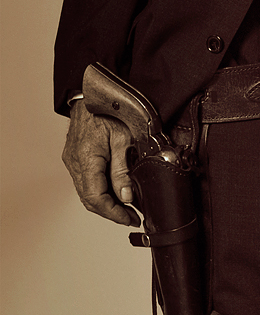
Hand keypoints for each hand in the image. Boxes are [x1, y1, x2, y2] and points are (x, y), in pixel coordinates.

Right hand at [62, 100, 138, 225]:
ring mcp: (72, 161)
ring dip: (106, 204)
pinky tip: (115, 193)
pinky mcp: (74, 159)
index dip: (113, 213)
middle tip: (131, 218)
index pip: (95, 198)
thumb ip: (123, 170)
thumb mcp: (124, 140)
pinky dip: (100, 192)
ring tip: (127, 209)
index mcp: (86, 159)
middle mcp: (74, 163)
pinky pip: (85, 182)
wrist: (91, 95)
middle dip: (111, 212)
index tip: (129, 219)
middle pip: (89, 199)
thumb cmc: (108, 112)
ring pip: (86, 193)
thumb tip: (126, 196)